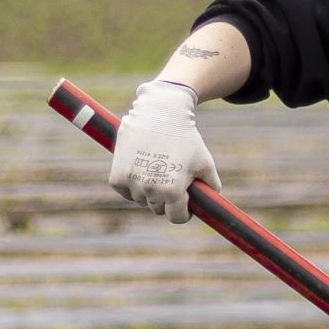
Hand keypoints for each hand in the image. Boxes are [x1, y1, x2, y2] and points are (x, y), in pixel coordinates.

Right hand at [106, 80, 218, 223]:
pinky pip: (125, 191)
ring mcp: (131, 183)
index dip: (184, 210)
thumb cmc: (186, 137)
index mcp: (173, 190)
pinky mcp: (116, 176)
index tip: (185, 201)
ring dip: (148, 191)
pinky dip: (131, 185)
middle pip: (159, 209)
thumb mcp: (205, 162)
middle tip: (170, 175)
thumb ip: (212, 187)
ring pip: (141, 200)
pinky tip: (140, 167)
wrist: (160, 110)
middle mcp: (150, 189)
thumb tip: (211, 207)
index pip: (177, 217)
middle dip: (166, 198)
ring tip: (156, 167)